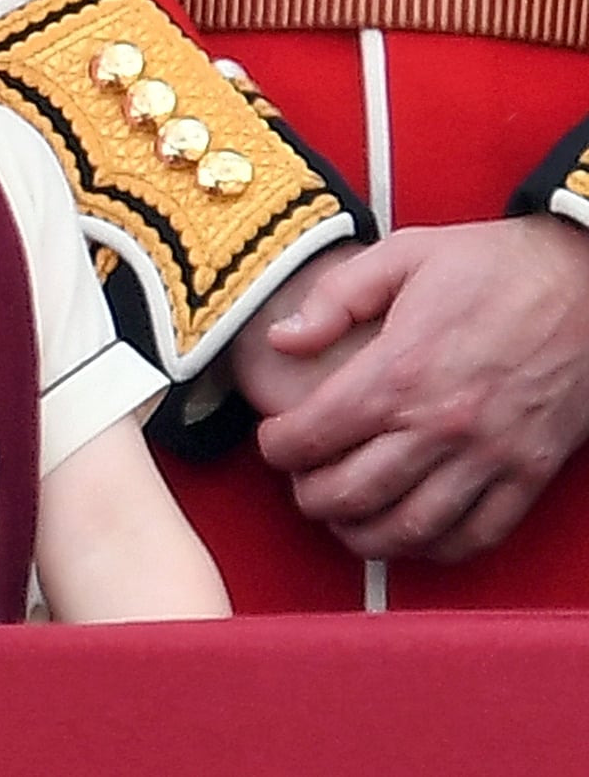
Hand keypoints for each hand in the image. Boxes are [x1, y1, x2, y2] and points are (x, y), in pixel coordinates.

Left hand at [255, 216, 588, 561]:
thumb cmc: (497, 266)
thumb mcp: (403, 255)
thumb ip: (334, 297)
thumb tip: (282, 338)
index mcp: (400, 371)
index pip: (313, 436)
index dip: (277, 448)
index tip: (273, 442)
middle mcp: (441, 424)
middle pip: (351, 493)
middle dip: (310, 497)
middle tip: (302, 484)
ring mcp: (489, 455)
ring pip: (408, 528)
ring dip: (363, 534)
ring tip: (344, 517)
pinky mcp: (530, 472)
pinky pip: (476, 535)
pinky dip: (434, 547)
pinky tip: (411, 531)